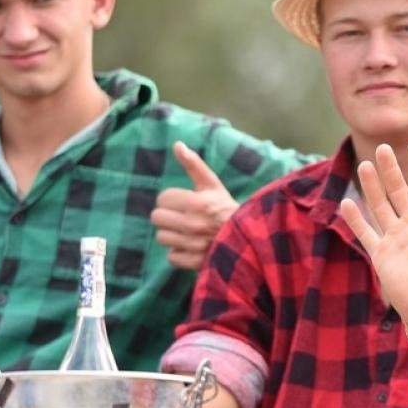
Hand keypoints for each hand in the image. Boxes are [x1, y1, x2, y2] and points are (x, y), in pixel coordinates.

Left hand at [152, 141, 238, 269]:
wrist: (249, 238)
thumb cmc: (227, 208)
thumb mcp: (213, 184)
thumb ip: (193, 165)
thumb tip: (177, 145)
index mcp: (198, 202)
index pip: (162, 198)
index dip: (172, 199)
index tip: (185, 202)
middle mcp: (194, 224)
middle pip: (157, 218)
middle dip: (168, 216)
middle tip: (182, 217)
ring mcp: (194, 245)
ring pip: (162, 237)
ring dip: (172, 235)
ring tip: (187, 232)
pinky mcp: (194, 262)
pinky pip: (171, 257)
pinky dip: (179, 253)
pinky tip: (191, 246)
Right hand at [339, 143, 407, 333]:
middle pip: (400, 191)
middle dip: (392, 169)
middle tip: (383, 147)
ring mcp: (396, 238)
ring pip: (381, 206)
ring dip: (372, 186)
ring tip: (364, 165)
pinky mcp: (381, 254)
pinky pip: (366, 233)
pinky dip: (356, 219)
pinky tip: (347, 202)